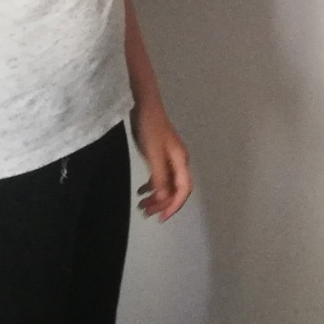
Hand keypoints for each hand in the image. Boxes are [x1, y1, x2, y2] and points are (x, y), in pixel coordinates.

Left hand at [131, 105, 192, 220]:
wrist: (144, 105)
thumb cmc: (150, 128)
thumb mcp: (153, 154)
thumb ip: (159, 177)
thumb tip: (162, 199)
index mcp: (180, 161)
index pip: (184, 189)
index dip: (174, 205)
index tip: (161, 217)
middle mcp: (178, 161)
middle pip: (175, 189)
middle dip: (162, 203)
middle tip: (146, 213)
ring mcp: (169, 158)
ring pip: (166, 184)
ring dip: (156, 197)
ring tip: (141, 206)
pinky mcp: (159, 155)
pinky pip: (159, 177)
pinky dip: (151, 186)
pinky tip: (140, 191)